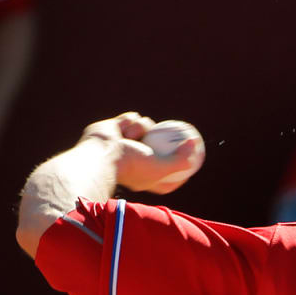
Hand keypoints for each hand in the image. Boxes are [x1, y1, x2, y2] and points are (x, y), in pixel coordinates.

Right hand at [81, 112, 201, 193]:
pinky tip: (123, 130)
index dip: (179, 165)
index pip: (166, 172)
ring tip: (132, 138)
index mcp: (144, 176)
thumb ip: (182, 160)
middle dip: (166, 139)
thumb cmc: (132, 166)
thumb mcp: (162, 168)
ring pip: (146, 126)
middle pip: (157, 145)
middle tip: (180, 131)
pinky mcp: (115, 128)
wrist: (100, 156)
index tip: (194, 158)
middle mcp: (134, 160)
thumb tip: (194, 144)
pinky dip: (130, 123)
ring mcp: (124, 143)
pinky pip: (131, 118)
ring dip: (142, 129)